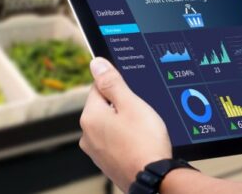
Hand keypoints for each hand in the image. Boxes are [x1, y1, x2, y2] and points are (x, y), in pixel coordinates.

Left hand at [79, 57, 171, 192]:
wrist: (154, 179)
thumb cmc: (145, 143)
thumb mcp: (131, 104)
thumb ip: (112, 82)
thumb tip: (96, 63)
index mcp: (90, 117)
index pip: (99, 87)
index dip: (118, 86)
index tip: (133, 94)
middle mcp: (87, 135)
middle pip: (104, 107)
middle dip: (122, 107)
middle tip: (141, 114)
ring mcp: (96, 151)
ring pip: (111, 126)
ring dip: (125, 124)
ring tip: (143, 131)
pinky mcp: (107, 163)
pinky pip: (115, 142)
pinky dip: (126, 140)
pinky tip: (141, 144)